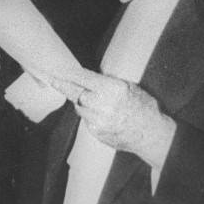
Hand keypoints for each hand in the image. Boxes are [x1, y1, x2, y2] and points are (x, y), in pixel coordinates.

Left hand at [51, 68, 175, 167]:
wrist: (152, 134)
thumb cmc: (143, 107)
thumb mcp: (129, 87)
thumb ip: (107, 83)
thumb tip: (86, 79)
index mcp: (112, 89)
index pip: (83, 78)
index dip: (69, 73)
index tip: (59, 69)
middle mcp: (102, 105)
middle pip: (74, 92)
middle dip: (62, 85)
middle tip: (52, 79)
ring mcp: (98, 120)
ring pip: (79, 107)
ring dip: (82, 102)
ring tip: (96, 101)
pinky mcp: (96, 133)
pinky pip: (86, 120)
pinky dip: (90, 115)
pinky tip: (103, 115)